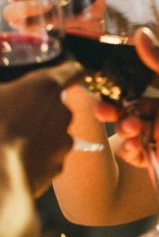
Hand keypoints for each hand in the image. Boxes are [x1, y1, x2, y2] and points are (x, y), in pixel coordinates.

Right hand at [0, 61, 82, 196]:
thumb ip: (7, 90)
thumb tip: (8, 93)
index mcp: (46, 87)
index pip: (73, 70)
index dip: (69, 71)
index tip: (69, 72)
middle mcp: (62, 112)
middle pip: (57, 104)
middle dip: (39, 108)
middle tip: (12, 116)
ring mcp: (63, 141)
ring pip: (53, 131)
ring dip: (37, 133)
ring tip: (7, 141)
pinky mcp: (58, 166)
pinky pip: (48, 155)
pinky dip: (35, 156)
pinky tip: (12, 160)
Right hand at [95, 28, 158, 189]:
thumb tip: (139, 34)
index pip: (140, 77)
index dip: (121, 77)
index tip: (102, 74)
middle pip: (128, 103)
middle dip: (113, 105)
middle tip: (105, 107)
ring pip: (129, 127)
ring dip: (123, 126)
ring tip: (131, 126)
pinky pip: (136, 152)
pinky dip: (129, 149)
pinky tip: (134, 145)